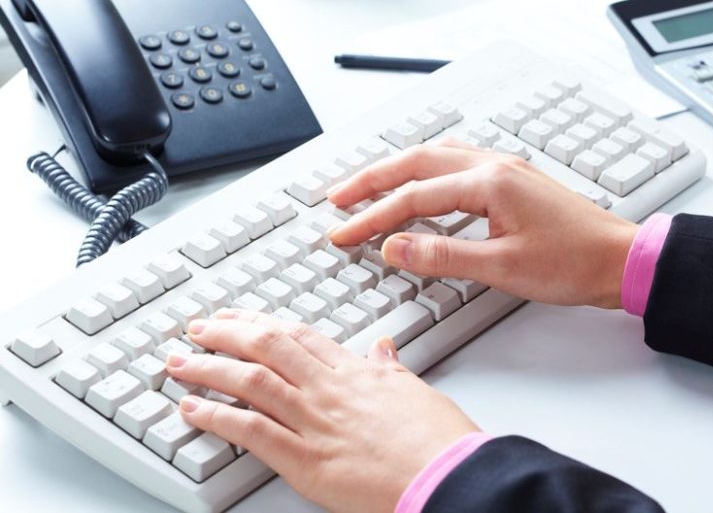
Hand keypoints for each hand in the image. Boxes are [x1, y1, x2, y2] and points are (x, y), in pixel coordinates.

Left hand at [167, 309, 478, 512]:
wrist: (449, 477)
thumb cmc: (438, 439)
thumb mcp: (416, 392)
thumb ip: (390, 369)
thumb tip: (383, 349)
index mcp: (354, 372)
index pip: (296, 336)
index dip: (260, 323)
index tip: (237, 318)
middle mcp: (328, 389)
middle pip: (266, 348)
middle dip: (225, 335)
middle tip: (197, 330)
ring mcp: (314, 422)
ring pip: (251, 381)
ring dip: (209, 369)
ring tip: (180, 363)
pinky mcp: (306, 460)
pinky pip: (252, 431)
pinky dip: (217, 417)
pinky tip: (192, 409)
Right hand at [328, 139, 638, 308]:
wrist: (620, 259)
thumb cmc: (573, 263)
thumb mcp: (502, 267)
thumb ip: (443, 255)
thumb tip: (394, 248)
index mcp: (489, 183)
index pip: (413, 199)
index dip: (373, 218)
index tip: (344, 233)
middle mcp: (493, 166)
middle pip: (416, 163)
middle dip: (372, 180)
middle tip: (337, 197)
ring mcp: (503, 169)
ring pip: (435, 157)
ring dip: (397, 170)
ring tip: (367, 185)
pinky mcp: (510, 181)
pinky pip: (455, 165)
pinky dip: (425, 172)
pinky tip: (419, 181)